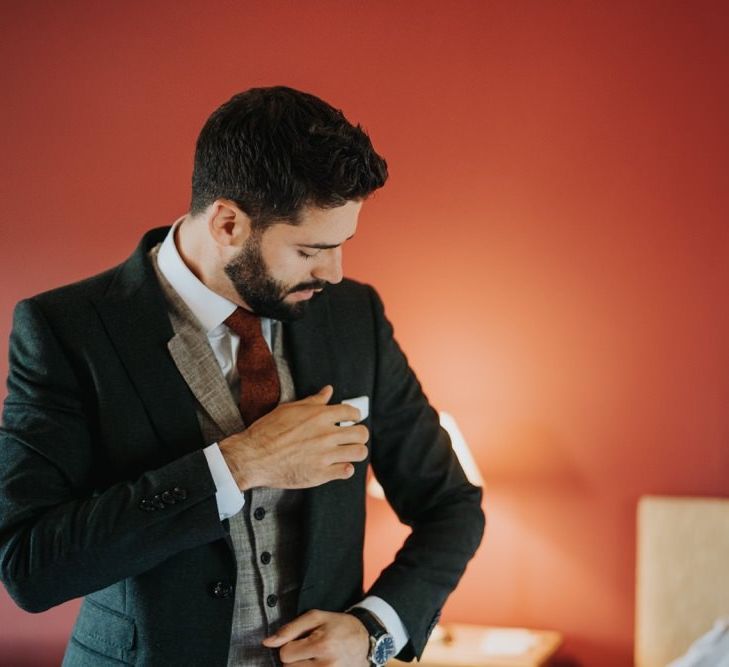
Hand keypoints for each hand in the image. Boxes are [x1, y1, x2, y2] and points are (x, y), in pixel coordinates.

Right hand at [219, 385, 368, 490]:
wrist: (254, 456)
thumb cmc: (268, 431)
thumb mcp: (290, 409)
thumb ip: (314, 401)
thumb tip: (328, 391)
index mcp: (320, 416)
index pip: (352, 412)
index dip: (354, 416)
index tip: (352, 420)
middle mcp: (326, 435)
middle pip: (362, 433)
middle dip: (359, 434)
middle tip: (351, 438)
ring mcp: (325, 455)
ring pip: (360, 452)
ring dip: (355, 452)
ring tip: (347, 452)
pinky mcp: (321, 474)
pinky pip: (347, 471)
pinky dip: (345, 469)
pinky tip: (337, 466)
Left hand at [263, 609, 368, 665]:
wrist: (366, 640)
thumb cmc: (339, 625)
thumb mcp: (316, 617)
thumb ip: (290, 629)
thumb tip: (267, 643)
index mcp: (321, 645)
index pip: (285, 654)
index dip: (289, 646)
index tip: (300, 641)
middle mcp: (326, 665)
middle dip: (294, 659)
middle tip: (308, 650)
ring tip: (313, 659)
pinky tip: (315, 664)